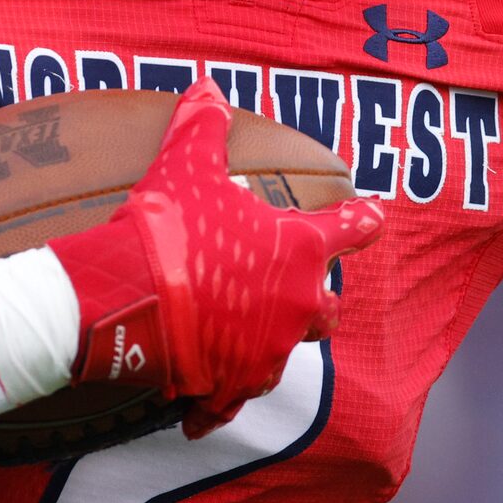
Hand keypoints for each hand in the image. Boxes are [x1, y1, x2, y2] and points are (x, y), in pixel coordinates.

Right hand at [46, 83, 384, 424]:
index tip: (373, 218)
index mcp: (299, 250)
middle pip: (326, 308)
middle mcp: (295, 305)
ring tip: (242, 338)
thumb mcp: (186, 167)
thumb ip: (202, 128)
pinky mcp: (231, 386)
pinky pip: (232, 402)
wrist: (129, 299)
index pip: (348, 231)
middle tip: (299, 291)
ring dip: (269, 344)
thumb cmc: (169, 229)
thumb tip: (206, 88)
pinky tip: (200, 414)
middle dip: (316, 300)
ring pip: (284, 353)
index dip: (361, 221)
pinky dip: (218, 402)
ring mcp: (267, 351)